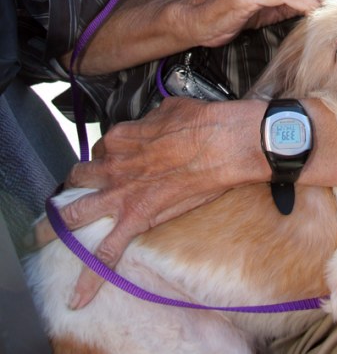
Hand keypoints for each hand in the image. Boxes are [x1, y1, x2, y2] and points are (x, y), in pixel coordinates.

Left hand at [34, 97, 265, 308]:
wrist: (221, 142)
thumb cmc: (202, 122)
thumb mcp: (170, 109)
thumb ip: (153, 121)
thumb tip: (156, 124)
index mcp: (121, 137)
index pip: (101, 150)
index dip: (103, 159)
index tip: (110, 165)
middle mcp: (113, 163)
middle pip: (79, 177)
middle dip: (72, 188)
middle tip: (71, 198)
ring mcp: (121, 192)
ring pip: (77, 212)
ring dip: (60, 226)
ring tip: (46, 238)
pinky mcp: (137, 217)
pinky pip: (107, 252)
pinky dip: (90, 276)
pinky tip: (78, 296)